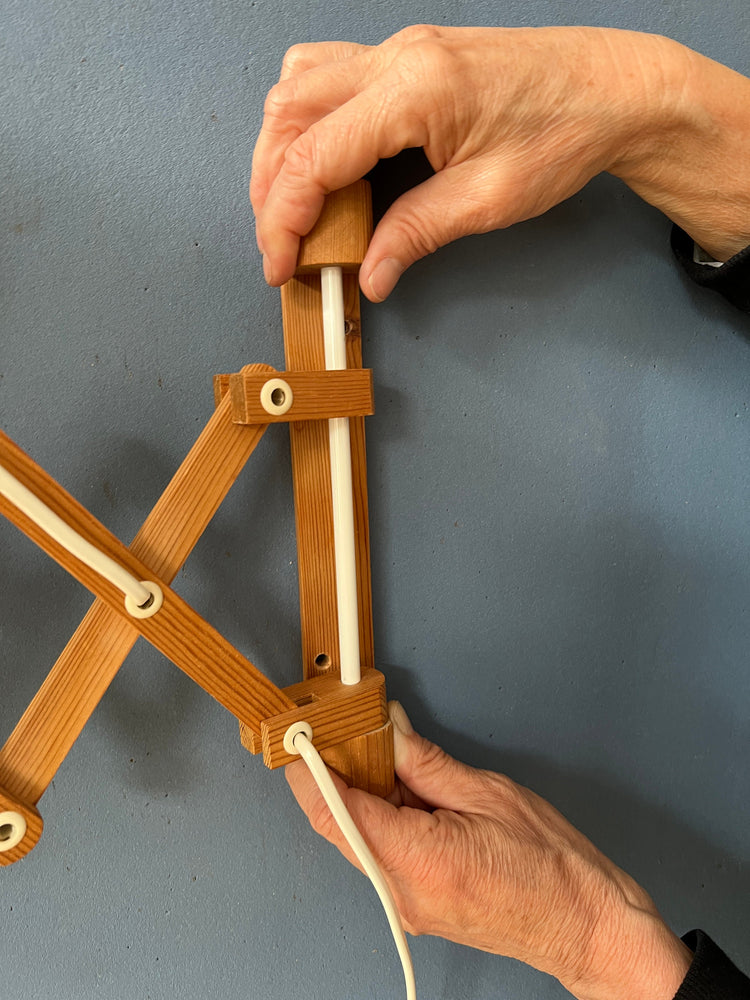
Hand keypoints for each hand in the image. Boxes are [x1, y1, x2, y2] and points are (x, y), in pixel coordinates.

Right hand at [251, 25, 749, 299]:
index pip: (313, 156)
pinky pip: (330, 73)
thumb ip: (416, 233)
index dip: (283, 218)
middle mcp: (396, 58)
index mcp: (415, 91)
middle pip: (289, 114)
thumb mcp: (488, 200)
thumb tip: (369, 273)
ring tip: (289, 207)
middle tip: (279, 244)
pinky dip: (309, 120)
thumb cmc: (564, 133)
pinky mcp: (409, 56)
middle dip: (269, 186)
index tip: (281, 266)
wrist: (613, 89)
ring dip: (281, 148)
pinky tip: (321, 158)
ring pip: (299, 85)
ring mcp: (399, 49)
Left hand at [286, 702, 691, 999]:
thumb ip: (427, 763)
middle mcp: (402, 891)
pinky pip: (379, 855)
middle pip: (337, 827)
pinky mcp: (415, 904)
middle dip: (330, 778)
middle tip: (339, 733)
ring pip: (355, 840)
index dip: (310, 771)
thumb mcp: (489, 794)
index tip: (301, 737)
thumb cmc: (551, 865)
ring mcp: (406, 904)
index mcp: (418, 859)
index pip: (338, 810)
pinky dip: (378, 819)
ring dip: (356, 797)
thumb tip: (388, 731)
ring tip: (381, 757)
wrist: (582, 924)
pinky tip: (401, 791)